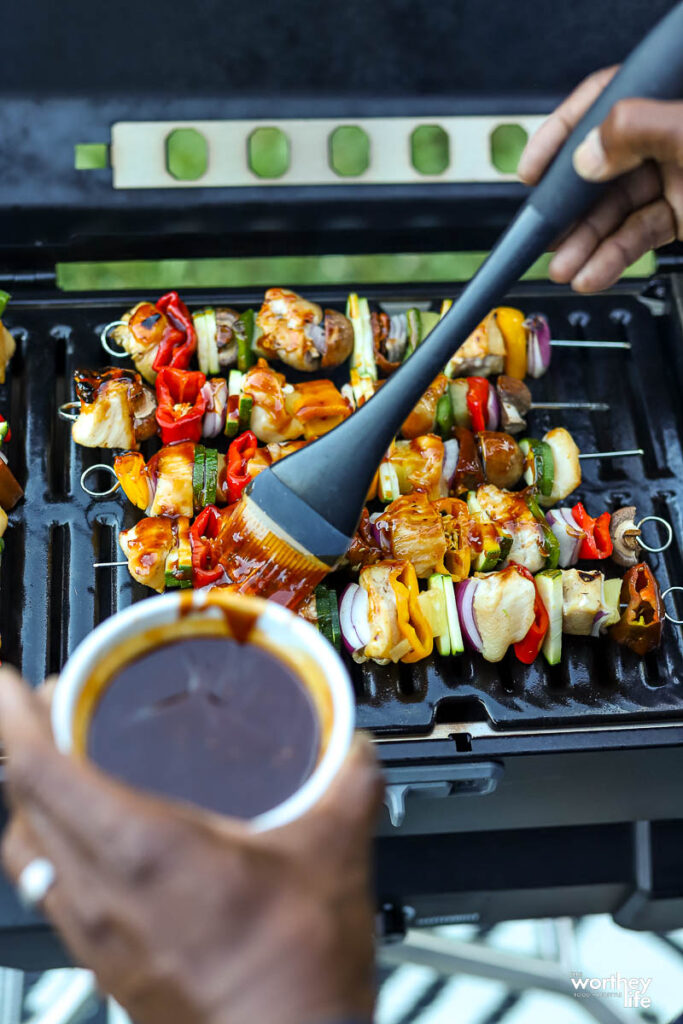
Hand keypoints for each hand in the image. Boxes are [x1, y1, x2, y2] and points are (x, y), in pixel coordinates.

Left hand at [0, 667, 382, 1023]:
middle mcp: (101, 893)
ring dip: (32, 799)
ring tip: (61, 764)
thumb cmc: (298, 966)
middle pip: (23, 805)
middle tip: (46, 705)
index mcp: (144, 851)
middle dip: (22, 743)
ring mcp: (95, 935)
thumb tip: (355, 746)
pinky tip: (93, 838)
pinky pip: (51, 890)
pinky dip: (52, 845)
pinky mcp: (104, 964)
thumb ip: (348, 781)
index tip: (8, 683)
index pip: (41, 770)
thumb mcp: (335, 851)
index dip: (13, 716)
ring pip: (26, 853)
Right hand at [518, 66, 682, 291]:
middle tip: (544, 236)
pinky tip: (592, 275)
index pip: (601, 101)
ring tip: (563, 270)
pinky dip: (613, 259)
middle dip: (569, 211)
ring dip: (585, 245)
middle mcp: (666, 135)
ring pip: (616, 210)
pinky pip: (639, 235)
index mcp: (666, 96)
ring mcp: (676, 174)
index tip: (529, 171)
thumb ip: (633, 131)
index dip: (559, 135)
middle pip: (601, 168)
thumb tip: (586, 155)